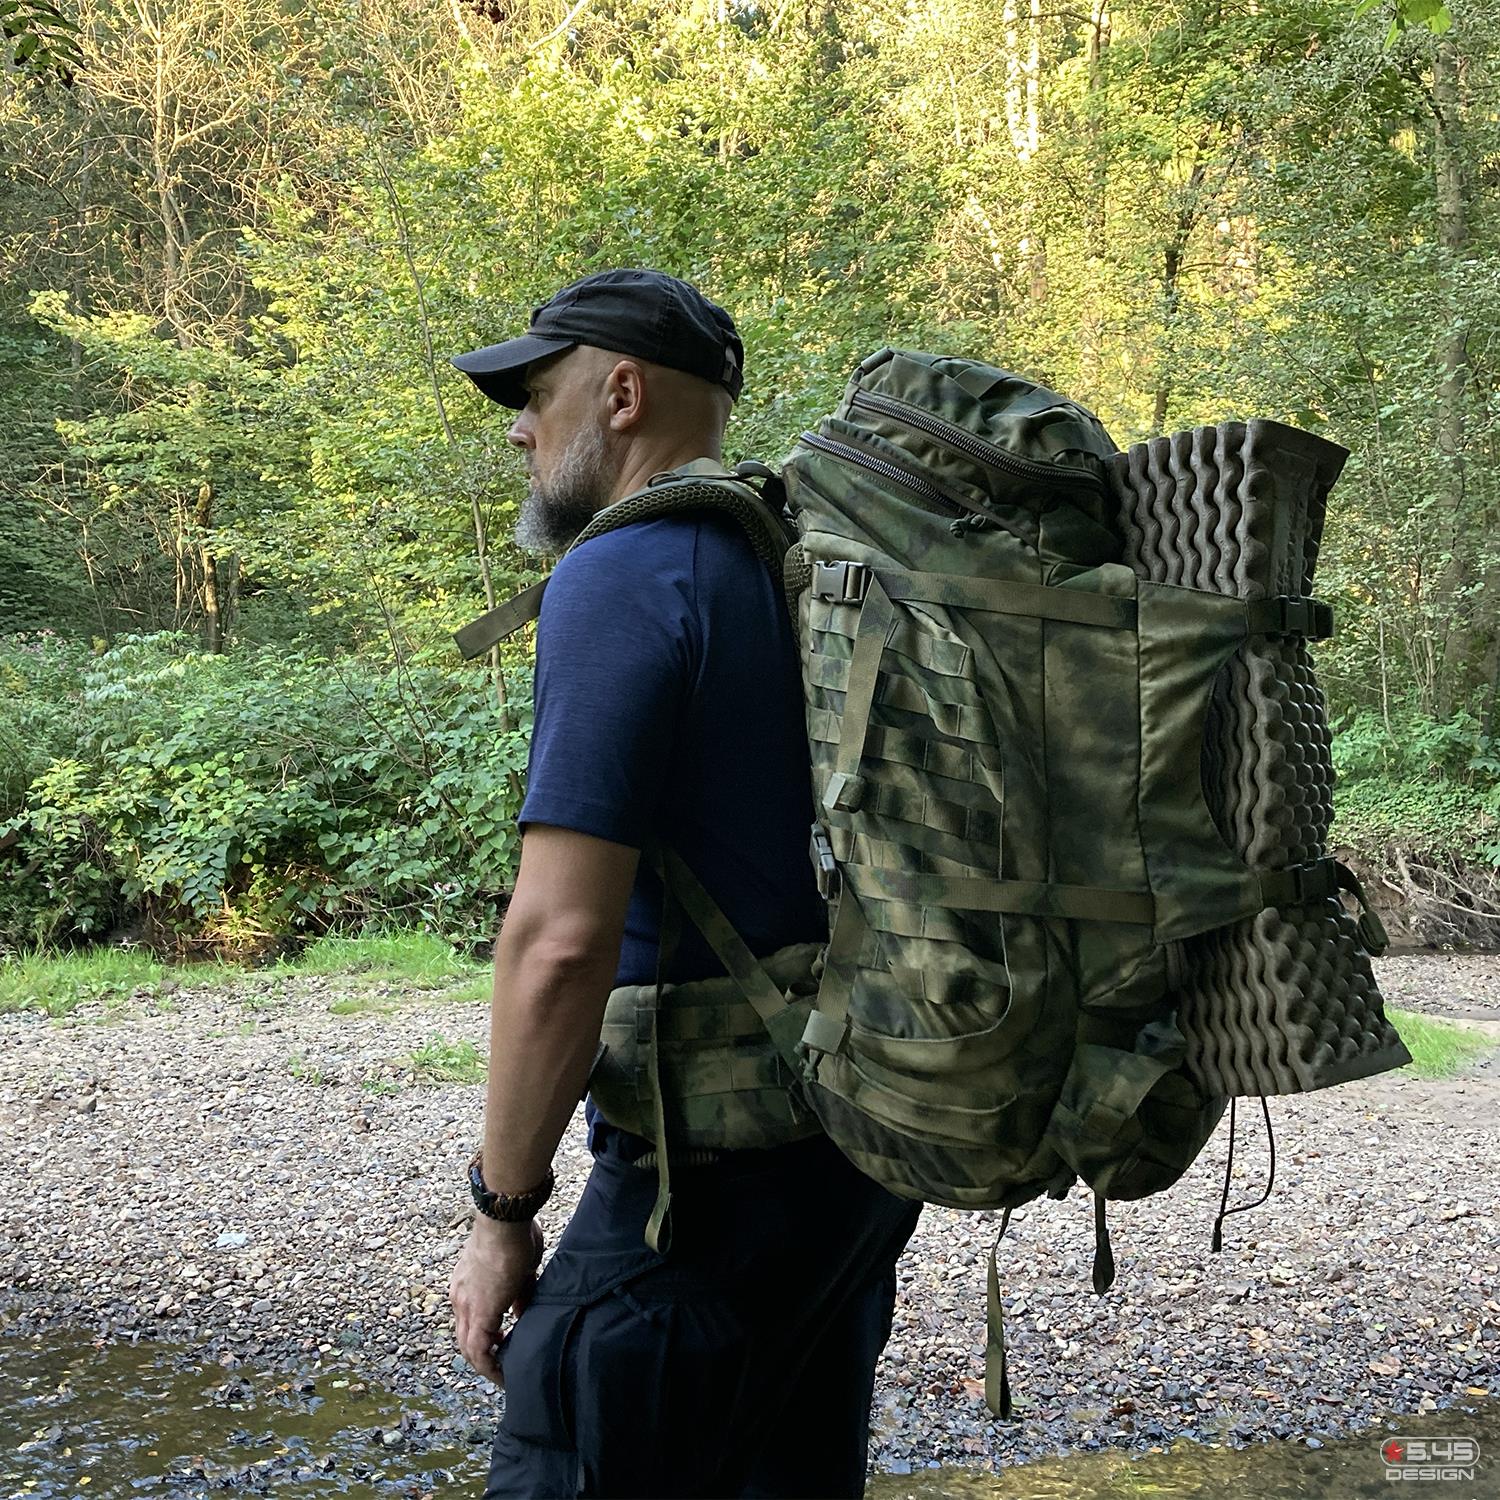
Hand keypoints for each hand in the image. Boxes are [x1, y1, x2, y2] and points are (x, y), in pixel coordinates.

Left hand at [450, 1213, 544, 1384]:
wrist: (505, 1220)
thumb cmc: (514, 1234)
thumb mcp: (518, 1269)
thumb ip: (518, 1294)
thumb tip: (521, 1314)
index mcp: (466, 1284)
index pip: (469, 1319)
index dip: (484, 1335)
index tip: (504, 1343)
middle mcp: (460, 1297)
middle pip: (464, 1338)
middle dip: (483, 1356)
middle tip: (503, 1365)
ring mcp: (466, 1305)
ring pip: (468, 1348)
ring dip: (486, 1364)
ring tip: (505, 1374)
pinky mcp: (480, 1312)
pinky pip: (480, 1350)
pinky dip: (490, 1366)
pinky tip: (504, 1373)